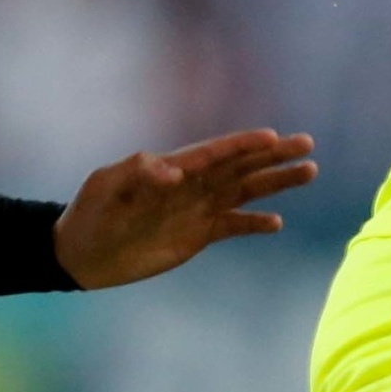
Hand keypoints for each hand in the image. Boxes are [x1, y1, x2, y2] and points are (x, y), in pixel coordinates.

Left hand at [56, 129, 318, 289]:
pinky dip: (254, 224)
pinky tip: (277, 222)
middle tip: (307, 144)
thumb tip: (174, 172)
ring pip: (246, 192)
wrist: (81, 254)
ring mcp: (197, 210)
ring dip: (276, 183)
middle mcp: (192, 185)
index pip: (215, 153)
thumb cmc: (88, 212)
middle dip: (274, 156)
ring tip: (309, 171)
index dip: (243, 144)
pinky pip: (233, 226)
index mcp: (172, 168)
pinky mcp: (197, 236)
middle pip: (241, 166)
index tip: (273, 137)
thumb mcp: (104, 186)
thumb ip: (136, 172)